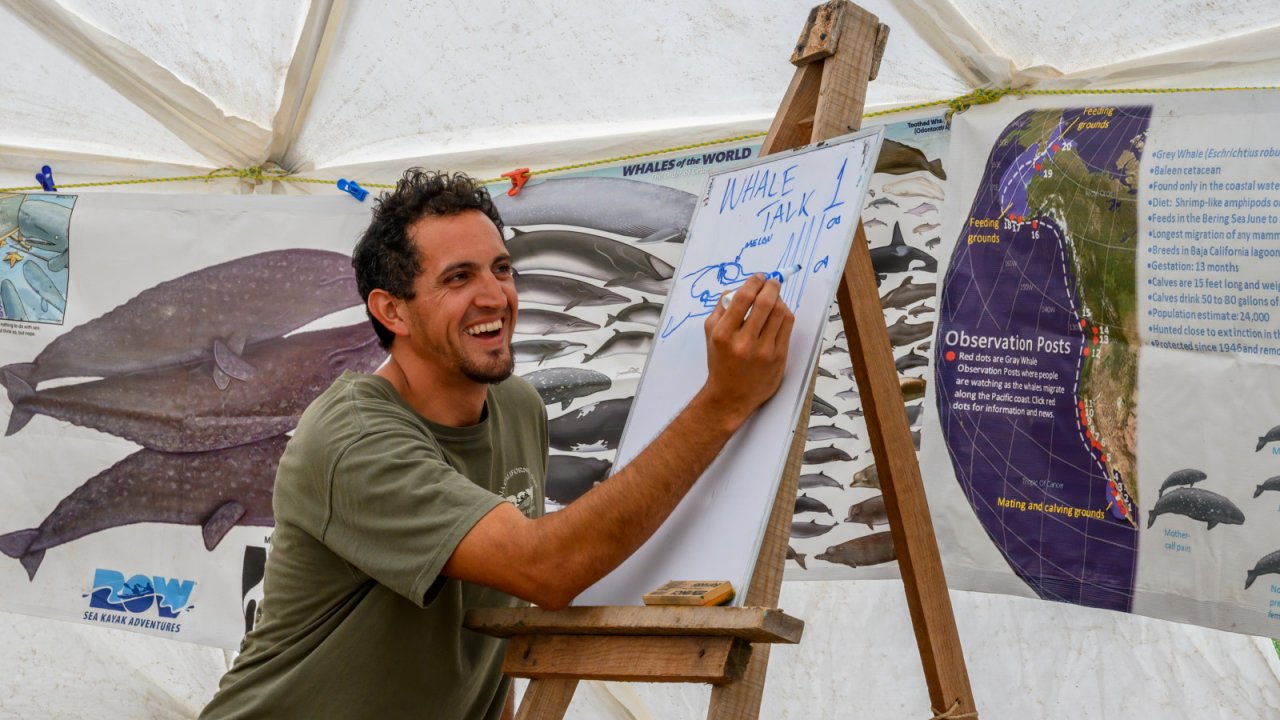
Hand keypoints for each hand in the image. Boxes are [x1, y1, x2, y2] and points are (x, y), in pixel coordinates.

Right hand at [702, 273, 794, 423]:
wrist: (730, 397)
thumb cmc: (720, 363)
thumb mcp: (710, 335)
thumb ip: (720, 309)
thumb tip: (737, 288)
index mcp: (724, 334)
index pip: (743, 298)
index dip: (754, 282)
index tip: (758, 277)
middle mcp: (744, 343)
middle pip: (765, 303)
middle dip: (771, 286)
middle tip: (772, 281)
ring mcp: (764, 352)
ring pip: (780, 313)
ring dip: (779, 300)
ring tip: (775, 297)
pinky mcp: (779, 358)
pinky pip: (787, 327)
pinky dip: (785, 315)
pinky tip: (779, 313)